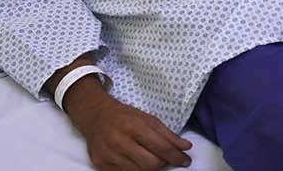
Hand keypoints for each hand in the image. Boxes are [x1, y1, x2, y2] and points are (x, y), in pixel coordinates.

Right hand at [64, 82, 191, 170]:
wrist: (95, 116)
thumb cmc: (125, 116)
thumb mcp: (148, 119)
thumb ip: (168, 134)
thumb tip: (186, 147)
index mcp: (134, 126)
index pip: (161, 147)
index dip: (177, 157)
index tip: (186, 161)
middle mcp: (119, 141)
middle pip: (151, 165)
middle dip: (163, 164)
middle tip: (166, 160)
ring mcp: (108, 155)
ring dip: (150, 169)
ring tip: (152, 160)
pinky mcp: (100, 165)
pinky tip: (138, 163)